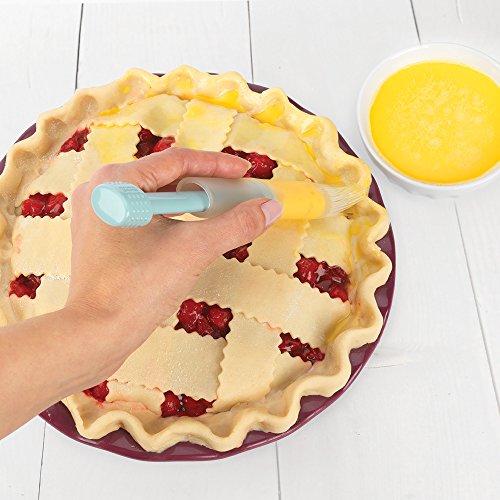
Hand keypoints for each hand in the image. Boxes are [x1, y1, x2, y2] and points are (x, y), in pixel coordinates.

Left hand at [65, 148, 282, 374]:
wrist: (97, 335)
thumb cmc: (135, 290)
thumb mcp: (193, 250)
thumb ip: (235, 225)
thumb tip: (269, 208)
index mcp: (115, 182)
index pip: (177, 161)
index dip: (218, 165)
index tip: (245, 172)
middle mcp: (102, 190)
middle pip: (167, 177)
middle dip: (207, 185)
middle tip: (239, 193)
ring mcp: (100, 212)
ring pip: (158, 196)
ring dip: (193, 202)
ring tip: (224, 209)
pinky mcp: (105, 234)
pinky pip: (148, 214)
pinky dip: (176, 218)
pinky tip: (197, 227)